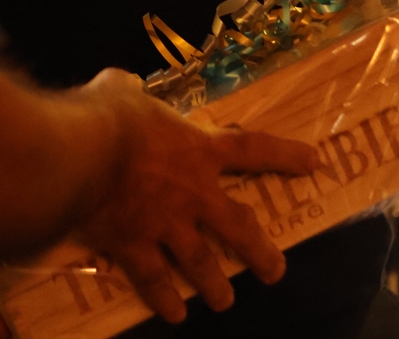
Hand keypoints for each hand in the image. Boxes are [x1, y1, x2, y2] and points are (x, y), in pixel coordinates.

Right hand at [76, 69, 318, 322]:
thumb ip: (129, 89)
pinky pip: (153, 280)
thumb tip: (124, 84)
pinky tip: (173, 314)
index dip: (285, 155)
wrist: (84, 154)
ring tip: (225, 301)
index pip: (251, 149)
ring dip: (215, 284)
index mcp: (197, 149)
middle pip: (238, 226)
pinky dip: (163, 299)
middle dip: (259, 251)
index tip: (314, 163)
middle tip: (275, 271)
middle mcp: (192, 193)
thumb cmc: (109, 115)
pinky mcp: (134, 247)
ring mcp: (165, 225)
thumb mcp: (120, 89)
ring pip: (201, 263)